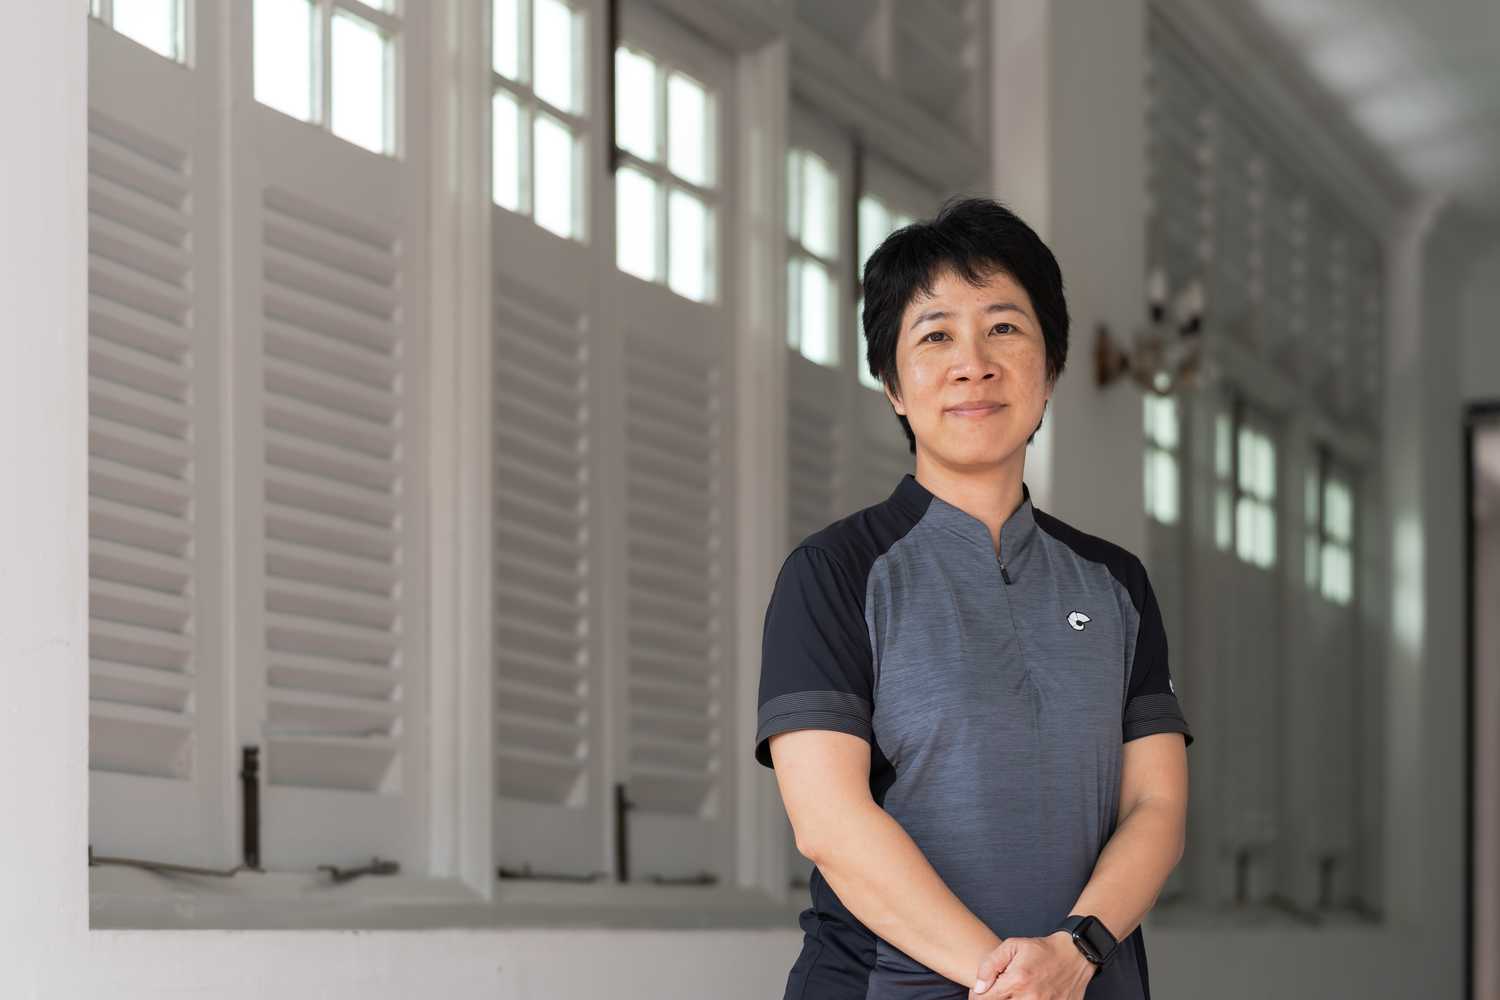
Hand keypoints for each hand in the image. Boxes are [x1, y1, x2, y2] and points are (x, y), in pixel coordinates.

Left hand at [968, 931, 1095, 999]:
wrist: (1074, 956)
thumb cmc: (1042, 950)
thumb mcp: (1012, 946)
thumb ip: (990, 965)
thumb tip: (979, 988)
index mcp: (1017, 980)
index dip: (978, 997)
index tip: (981, 992)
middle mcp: (1030, 998)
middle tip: (998, 992)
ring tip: (1014, 993)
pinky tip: (1026, 996)